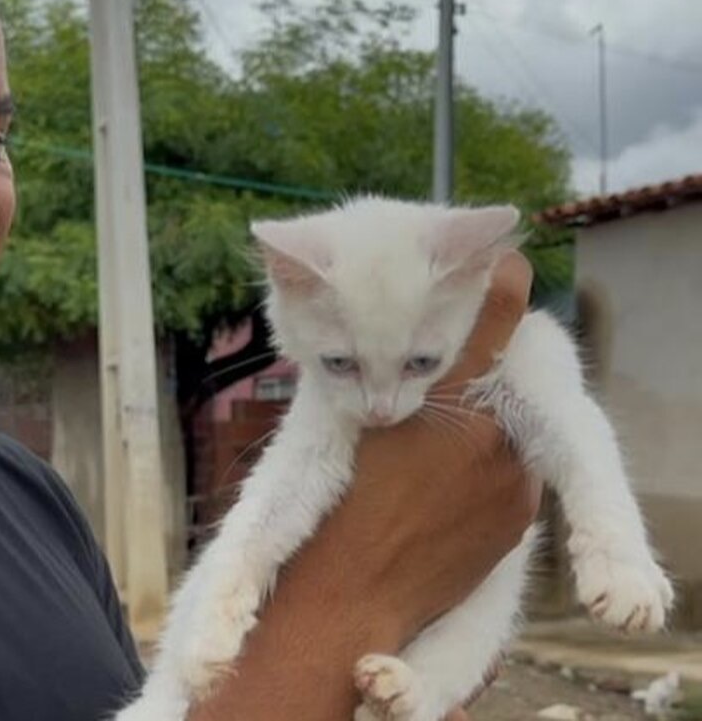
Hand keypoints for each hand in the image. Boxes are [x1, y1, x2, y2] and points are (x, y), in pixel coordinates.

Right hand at [190, 252, 537, 720]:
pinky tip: (442, 489)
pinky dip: (483, 469)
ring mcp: (513, 481)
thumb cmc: (334, 502)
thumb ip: (378, 371)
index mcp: (447, 403)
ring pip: (503, 429)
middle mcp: (494, 436)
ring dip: (476, 427)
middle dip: (472, 372)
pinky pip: (508, 473)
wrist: (352, 596)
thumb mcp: (346, 417)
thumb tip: (392, 338)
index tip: (502, 257)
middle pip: (499, 378)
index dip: (501, 281)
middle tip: (432, 381)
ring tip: (429, 456)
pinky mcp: (519, 518)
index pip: (495, 318)